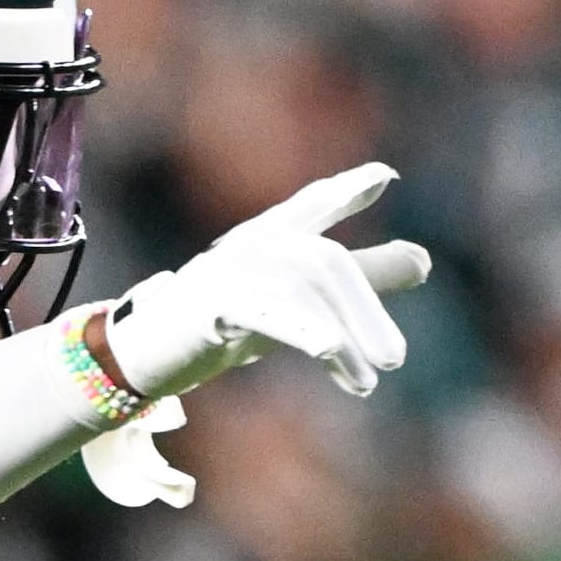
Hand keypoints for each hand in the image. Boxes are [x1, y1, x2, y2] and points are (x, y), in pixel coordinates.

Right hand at [103, 163, 427, 400]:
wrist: (135, 357)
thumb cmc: (214, 327)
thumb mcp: (293, 305)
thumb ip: (358, 283)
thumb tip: (425, 260)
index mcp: (266, 240)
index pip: (310, 206)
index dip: (345, 191)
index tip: (383, 178)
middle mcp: (248, 246)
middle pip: (323, 263)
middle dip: (365, 309)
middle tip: (394, 360)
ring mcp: (225, 271)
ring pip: (300, 290)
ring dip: (341, 339)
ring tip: (367, 382)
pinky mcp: (207, 304)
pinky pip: (264, 311)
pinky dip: (302, 328)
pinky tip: (330, 352)